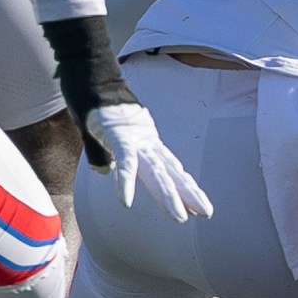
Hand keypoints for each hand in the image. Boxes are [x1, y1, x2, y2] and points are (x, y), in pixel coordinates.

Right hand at [82, 103, 212, 221]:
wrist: (91, 81)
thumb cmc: (97, 108)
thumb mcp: (101, 137)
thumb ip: (103, 156)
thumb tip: (105, 171)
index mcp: (146, 144)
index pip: (169, 169)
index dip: (184, 188)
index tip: (198, 207)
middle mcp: (146, 143)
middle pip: (170, 172)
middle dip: (188, 194)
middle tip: (207, 213)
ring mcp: (135, 139)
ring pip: (156, 170)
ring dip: (169, 195)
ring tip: (181, 216)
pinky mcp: (118, 135)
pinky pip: (125, 161)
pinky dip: (125, 181)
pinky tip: (125, 201)